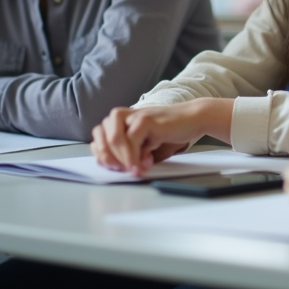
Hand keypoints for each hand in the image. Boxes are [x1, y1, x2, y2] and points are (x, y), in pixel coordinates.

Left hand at [91, 100, 224, 175]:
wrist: (191, 119)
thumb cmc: (167, 132)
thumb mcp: (141, 144)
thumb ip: (126, 152)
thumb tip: (109, 165)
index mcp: (116, 122)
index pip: (97, 142)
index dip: (103, 159)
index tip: (117, 171)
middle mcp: (120, 116)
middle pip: (102, 142)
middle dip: (111, 161)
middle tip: (125, 172)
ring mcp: (132, 115)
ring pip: (114, 140)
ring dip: (123, 160)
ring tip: (135, 170)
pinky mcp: (145, 119)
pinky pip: (131, 140)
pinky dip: (135, 156)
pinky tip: (144, 164)